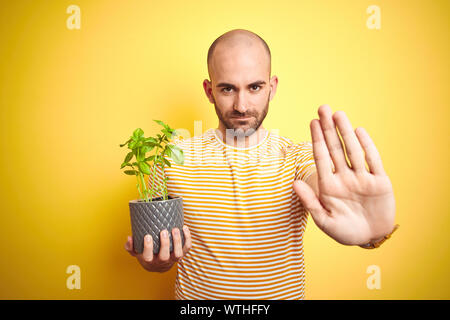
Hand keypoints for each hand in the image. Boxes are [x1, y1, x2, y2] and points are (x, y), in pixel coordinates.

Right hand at [124, 225, 191, 272]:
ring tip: (175, 229)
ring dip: (178, 241)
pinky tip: (184, 227)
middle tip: (164, 231)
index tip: (147, 236)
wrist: (158, 265)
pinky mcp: (181, 254)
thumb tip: (129, 238)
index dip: (148, 247)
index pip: (148, 257)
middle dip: (165, 243)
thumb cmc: (147, 255)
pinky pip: (186, 248)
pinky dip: (187, 238)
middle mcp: (162, 261)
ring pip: (178, 254)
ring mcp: (173, 259)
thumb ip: (130, 246)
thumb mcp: (136, 252)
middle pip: (164, 256)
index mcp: (150, 261)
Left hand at [293, 105, 395, 245]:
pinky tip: (359, 131)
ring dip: (346, 132)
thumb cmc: (345, 231)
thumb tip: (293, 184)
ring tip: (338, 114)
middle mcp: (345, 177)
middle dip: (329, 129)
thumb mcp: (324, 220)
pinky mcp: (380, 182)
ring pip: (353, 150)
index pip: (321, 157)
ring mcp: (362, 178)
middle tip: (323, 108)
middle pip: (335, 148)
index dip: (317, 139)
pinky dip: (367, 146)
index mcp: (329, 185)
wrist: (370, 238)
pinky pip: (373, 160)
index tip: (312, 122)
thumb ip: (310, 202)